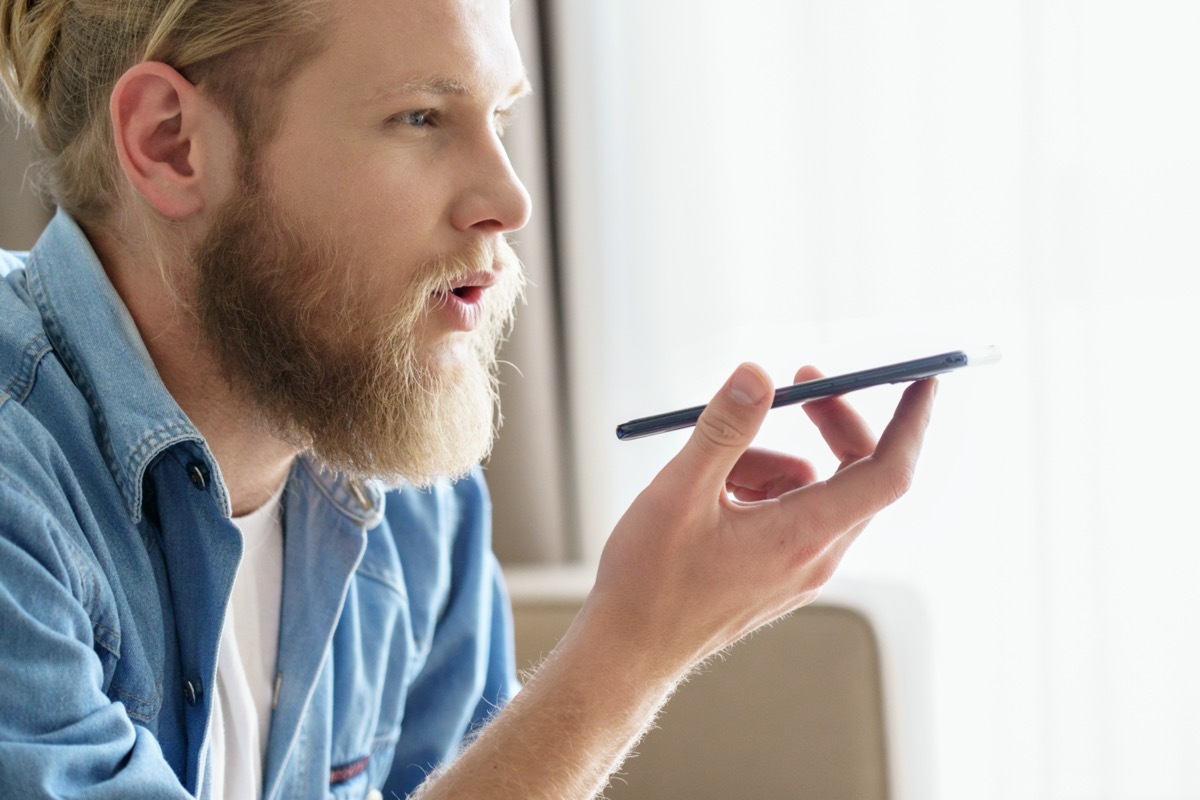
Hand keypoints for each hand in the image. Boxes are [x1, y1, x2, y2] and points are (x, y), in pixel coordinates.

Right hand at [582, 362, 936, 679]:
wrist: (627, 650)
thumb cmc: (649, 581)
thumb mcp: (679, 492)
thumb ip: (725, 429)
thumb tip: (759, 374)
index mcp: (802, 537)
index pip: (887, 473)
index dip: (910, 422)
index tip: (923, 379)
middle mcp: (814, 557)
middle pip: (856, 473)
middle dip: (830, 422)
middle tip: (796, 381)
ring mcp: (799, 570)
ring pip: (812, 488)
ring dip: (771, 460)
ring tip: (709, 475)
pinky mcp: (780, 574)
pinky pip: (791, 511)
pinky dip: (759, 488)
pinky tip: (710, 500)